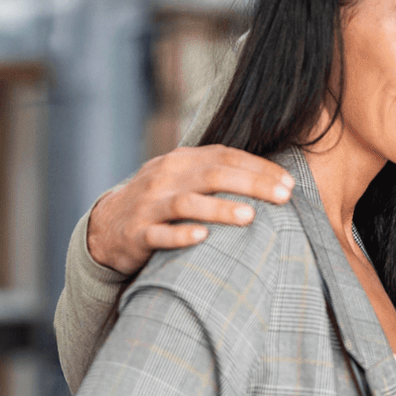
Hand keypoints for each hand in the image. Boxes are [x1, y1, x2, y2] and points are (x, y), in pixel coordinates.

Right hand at [87, 145, 293, 275]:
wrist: (106, 227)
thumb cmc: (158, 203)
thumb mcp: (181, 179)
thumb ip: (214, 174)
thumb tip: (270, 179)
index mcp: (180, 161)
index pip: (225, 157)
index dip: (259, 168)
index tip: (289, 183)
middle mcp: (165, 178)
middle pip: (212, 175)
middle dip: (251, 184)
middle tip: (283, 197)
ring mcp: (150, 205)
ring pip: (187, 203)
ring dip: (220, 209)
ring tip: (250, 216)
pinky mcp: (138, 234)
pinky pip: (160, 234)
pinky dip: (181, 235)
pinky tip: (202, 238)